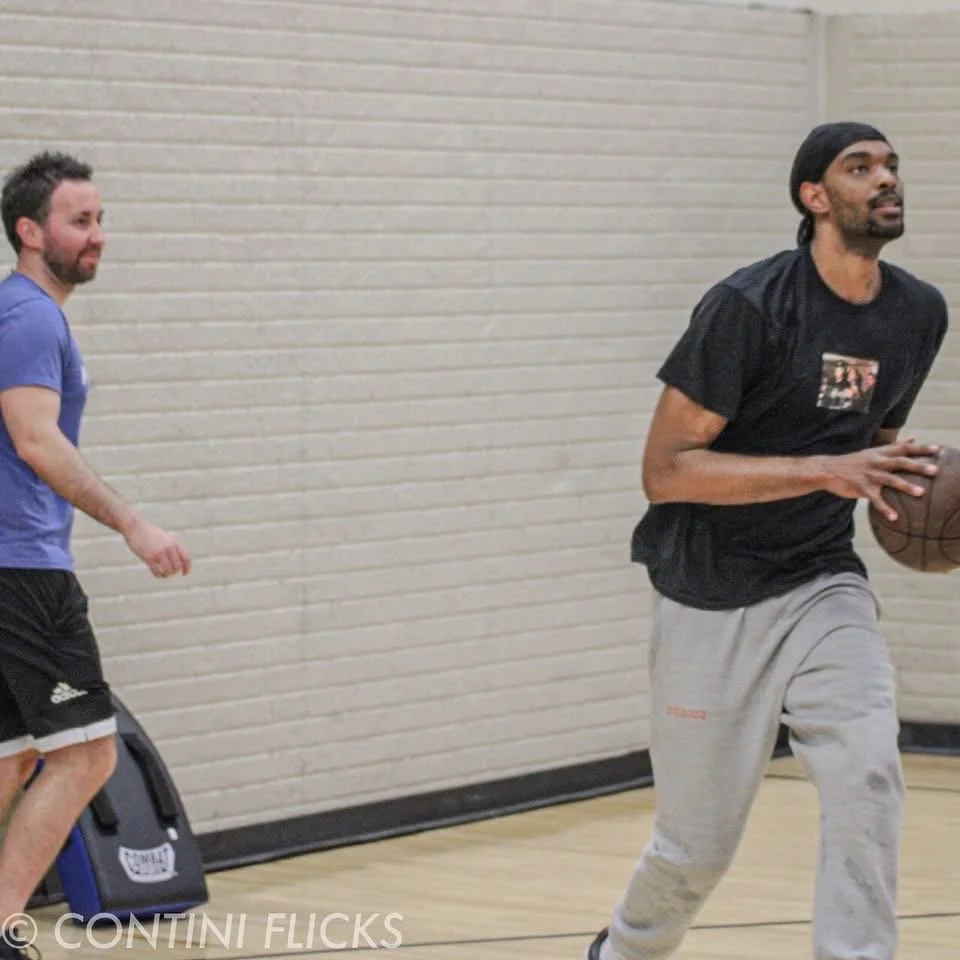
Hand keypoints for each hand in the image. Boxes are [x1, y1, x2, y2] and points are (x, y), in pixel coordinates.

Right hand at [123, 517, 192, 577]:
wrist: (135, 527)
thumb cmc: (149, 533)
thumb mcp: (164, 537)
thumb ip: (171, 546)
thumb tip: (176, 559)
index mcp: (174, 542)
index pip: (186, 558)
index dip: (187, 568)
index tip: (184, 574)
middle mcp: (169, 548)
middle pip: (177, 566)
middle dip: (174, 572)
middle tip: (169, 573)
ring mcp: (159, 553)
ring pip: (168, 570)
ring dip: (166, 575)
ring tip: (163, 574)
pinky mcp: (149, 557)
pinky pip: (157, 571)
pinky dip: (158, 575)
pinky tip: (157, 574)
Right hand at [819, 438, 940, 521]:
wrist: (826, 469)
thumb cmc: (852, 462)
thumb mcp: (873, 451)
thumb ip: (894, 447)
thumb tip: (913, 439)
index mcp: (880, 453)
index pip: (903, 448)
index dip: (921, 449)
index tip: (939, 450)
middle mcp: (876, 461)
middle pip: (900, 462)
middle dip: (918, 466)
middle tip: (935, 471)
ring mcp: (868, 474)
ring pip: (889, 479)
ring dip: (906, 486)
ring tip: (921, 493)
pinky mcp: (860, 486)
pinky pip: (874, 498)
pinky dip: (885, 508)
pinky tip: (894, 517)